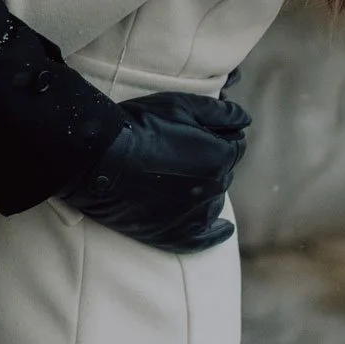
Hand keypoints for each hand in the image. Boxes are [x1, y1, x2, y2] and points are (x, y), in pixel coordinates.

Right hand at [62, 91, 250, 252]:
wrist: (99, 160)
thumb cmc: (138, 127)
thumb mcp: (179, 105)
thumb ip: (219, 111)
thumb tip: (246, 118)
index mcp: (220, 157)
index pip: (235, 145)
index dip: (217, 134)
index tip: (197, 130)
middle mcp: (214, 189)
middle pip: (224, 172)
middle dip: (210, 160)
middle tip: (181, 149)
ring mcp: (196, 214)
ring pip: (214, 200)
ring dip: (206, 188)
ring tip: (180, 176)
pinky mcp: (176, 234)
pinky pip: (206, 238)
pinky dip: (217, 233)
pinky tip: (223, 229)